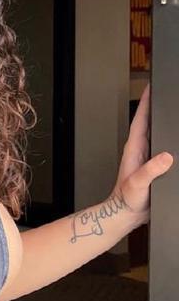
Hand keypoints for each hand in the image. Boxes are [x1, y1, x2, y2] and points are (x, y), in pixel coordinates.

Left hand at [112, 82, 173, 221]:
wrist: (126, 215)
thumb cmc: (127, 201)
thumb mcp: (138, 184)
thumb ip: (150, 171)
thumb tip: (166, 157)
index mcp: (135, 148)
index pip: (141, 119)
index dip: (146, 102)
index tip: (151, 86)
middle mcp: (141, 149)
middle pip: (150, 122)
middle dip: (157, 106)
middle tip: (167, 91)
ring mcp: (147, 156)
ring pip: (158, 133)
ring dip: (165, 121)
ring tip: (175, 107)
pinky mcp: (154, 165)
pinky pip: (164, 147)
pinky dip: (170, 138)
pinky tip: (177, 136)